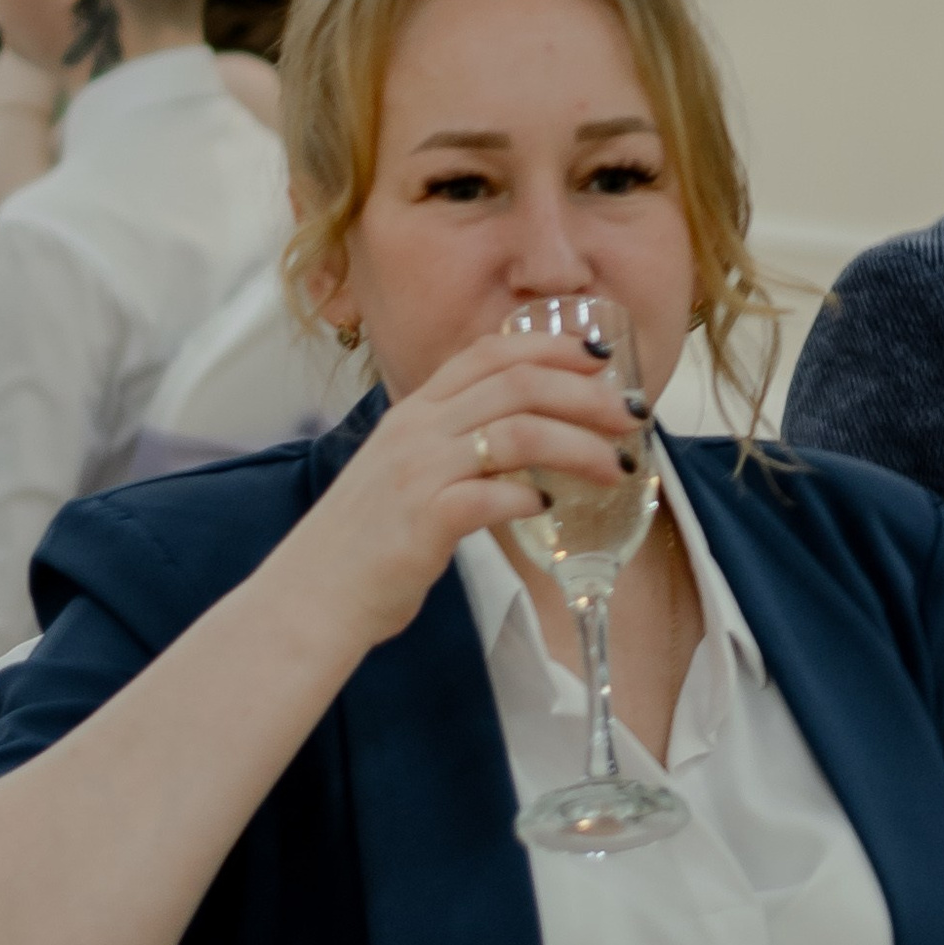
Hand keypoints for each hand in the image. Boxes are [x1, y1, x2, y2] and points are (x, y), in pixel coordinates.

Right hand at [277, 322, 643, 656]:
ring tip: (618, 467)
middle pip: (517, 383)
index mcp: (414, 411)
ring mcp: (418, 471)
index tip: (602, 356)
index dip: (551, 346)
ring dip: (580, 445)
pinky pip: (493, 495)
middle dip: (586, 393)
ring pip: (518, 431)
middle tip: (631, 415)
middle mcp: (416, 429)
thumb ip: (453, 446)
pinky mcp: (424, 520)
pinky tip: (551, 507)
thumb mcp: (405, 472)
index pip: (488, 353)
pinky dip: (531, 496)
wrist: (312, 599)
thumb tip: (522, 444)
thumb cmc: (368, 542)